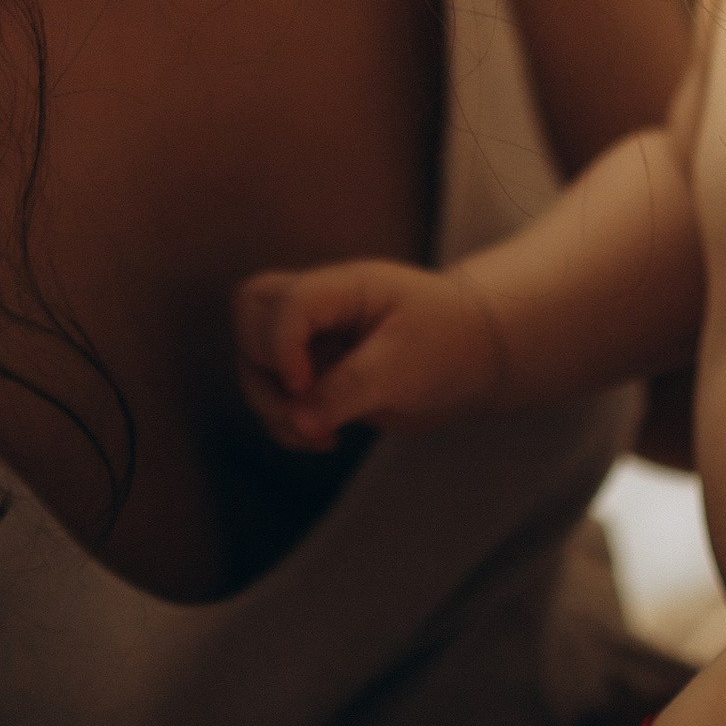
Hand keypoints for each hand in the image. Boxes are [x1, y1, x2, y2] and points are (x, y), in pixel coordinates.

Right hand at [234, 259, 504, 450]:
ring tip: (321, 434)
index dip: (282, 346)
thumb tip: (298, 419)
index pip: (287, 303)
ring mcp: (313, 337)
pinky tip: (325, 439)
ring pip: (253, 358)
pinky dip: (286, 423)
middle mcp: (321, 306)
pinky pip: (275, 394)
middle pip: (250, 312)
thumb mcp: (405, 364)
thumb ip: (350, 388)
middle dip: (263, 366)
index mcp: (344, 287)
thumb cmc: (449, 343)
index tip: (303, 387)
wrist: (475, 357)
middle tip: (303, 401)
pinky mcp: (315, 372)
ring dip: (271, 404)